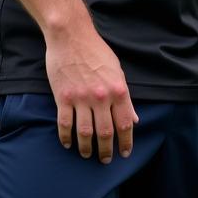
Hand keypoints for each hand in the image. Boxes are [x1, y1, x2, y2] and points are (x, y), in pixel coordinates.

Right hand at [45, 29, 138, 163]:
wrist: (71, 37)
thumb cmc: (97, 52)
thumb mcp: (118, 71)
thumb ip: (126, 97)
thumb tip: (134, 118)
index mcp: (118, 90)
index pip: (126, 123)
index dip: (126, 141)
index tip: (125, 153)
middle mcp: (101, 97)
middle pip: (106, 132)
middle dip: (107, 150)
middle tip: (106, 160)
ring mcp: (81, 98)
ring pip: (85, 132)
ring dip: (87, 148)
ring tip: (88, 155)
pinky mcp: (63, 97)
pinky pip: (65, 123)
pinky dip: (66, 137)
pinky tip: (68, 144)